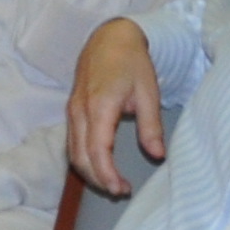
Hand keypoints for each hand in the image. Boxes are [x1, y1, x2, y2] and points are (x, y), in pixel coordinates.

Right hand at [69, 18, 165, 194]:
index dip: (107, 174)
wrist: (109, 39)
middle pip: (79, 156)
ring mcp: (72, 111)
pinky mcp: (72, 111)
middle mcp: (79, 112)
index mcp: (100, 107)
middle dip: (97, 178)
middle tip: (121, 191)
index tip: (122, 189)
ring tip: (112, 182)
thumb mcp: (148, 93)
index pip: (97, 150)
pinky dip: (84, 158)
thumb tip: (157, 155)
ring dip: (89, 171)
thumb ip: (151, 126)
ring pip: (72, 151)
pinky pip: (73, 142)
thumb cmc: (131, 63)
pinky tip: (101, 164)